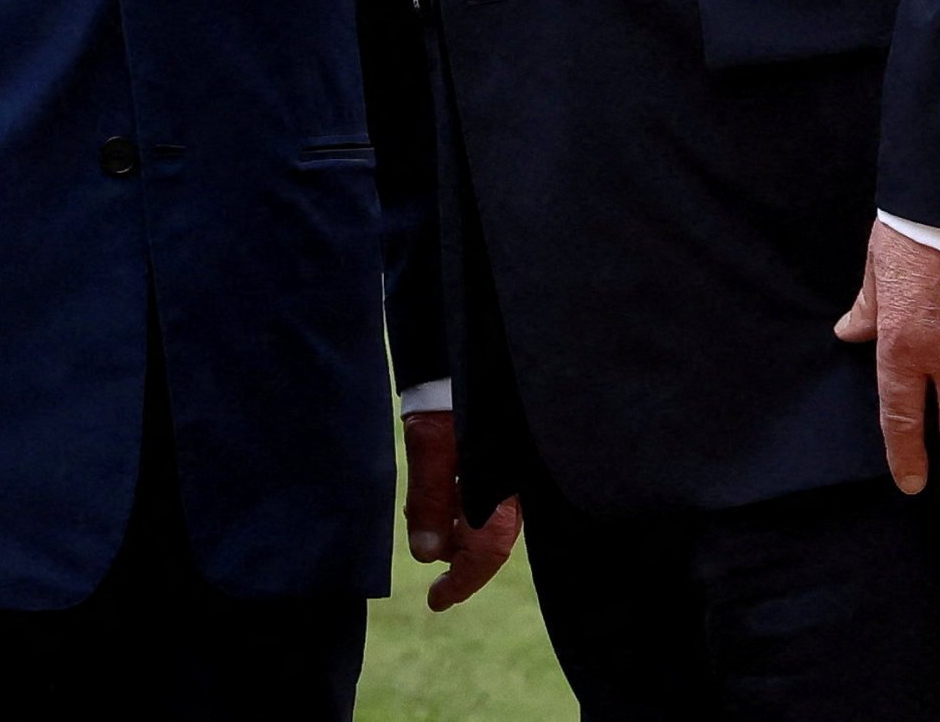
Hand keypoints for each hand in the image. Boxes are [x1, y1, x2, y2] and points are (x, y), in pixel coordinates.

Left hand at [400, 408, 521, 610]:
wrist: (468, 337)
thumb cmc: (449, 388)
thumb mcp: (430, 442)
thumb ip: (429, 498)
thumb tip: (427, 556)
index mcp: (502, 481)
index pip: (490, 549)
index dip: (463, 580)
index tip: (436, 601)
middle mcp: (515, 477)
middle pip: (490, 534)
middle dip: (457, 552)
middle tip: (431, 567)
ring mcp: (511, 463)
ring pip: (486, 513)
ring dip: (455, 527)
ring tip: (425, 523)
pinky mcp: (503, 447)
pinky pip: (484, 490)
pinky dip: (460, 503)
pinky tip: (439, 498)